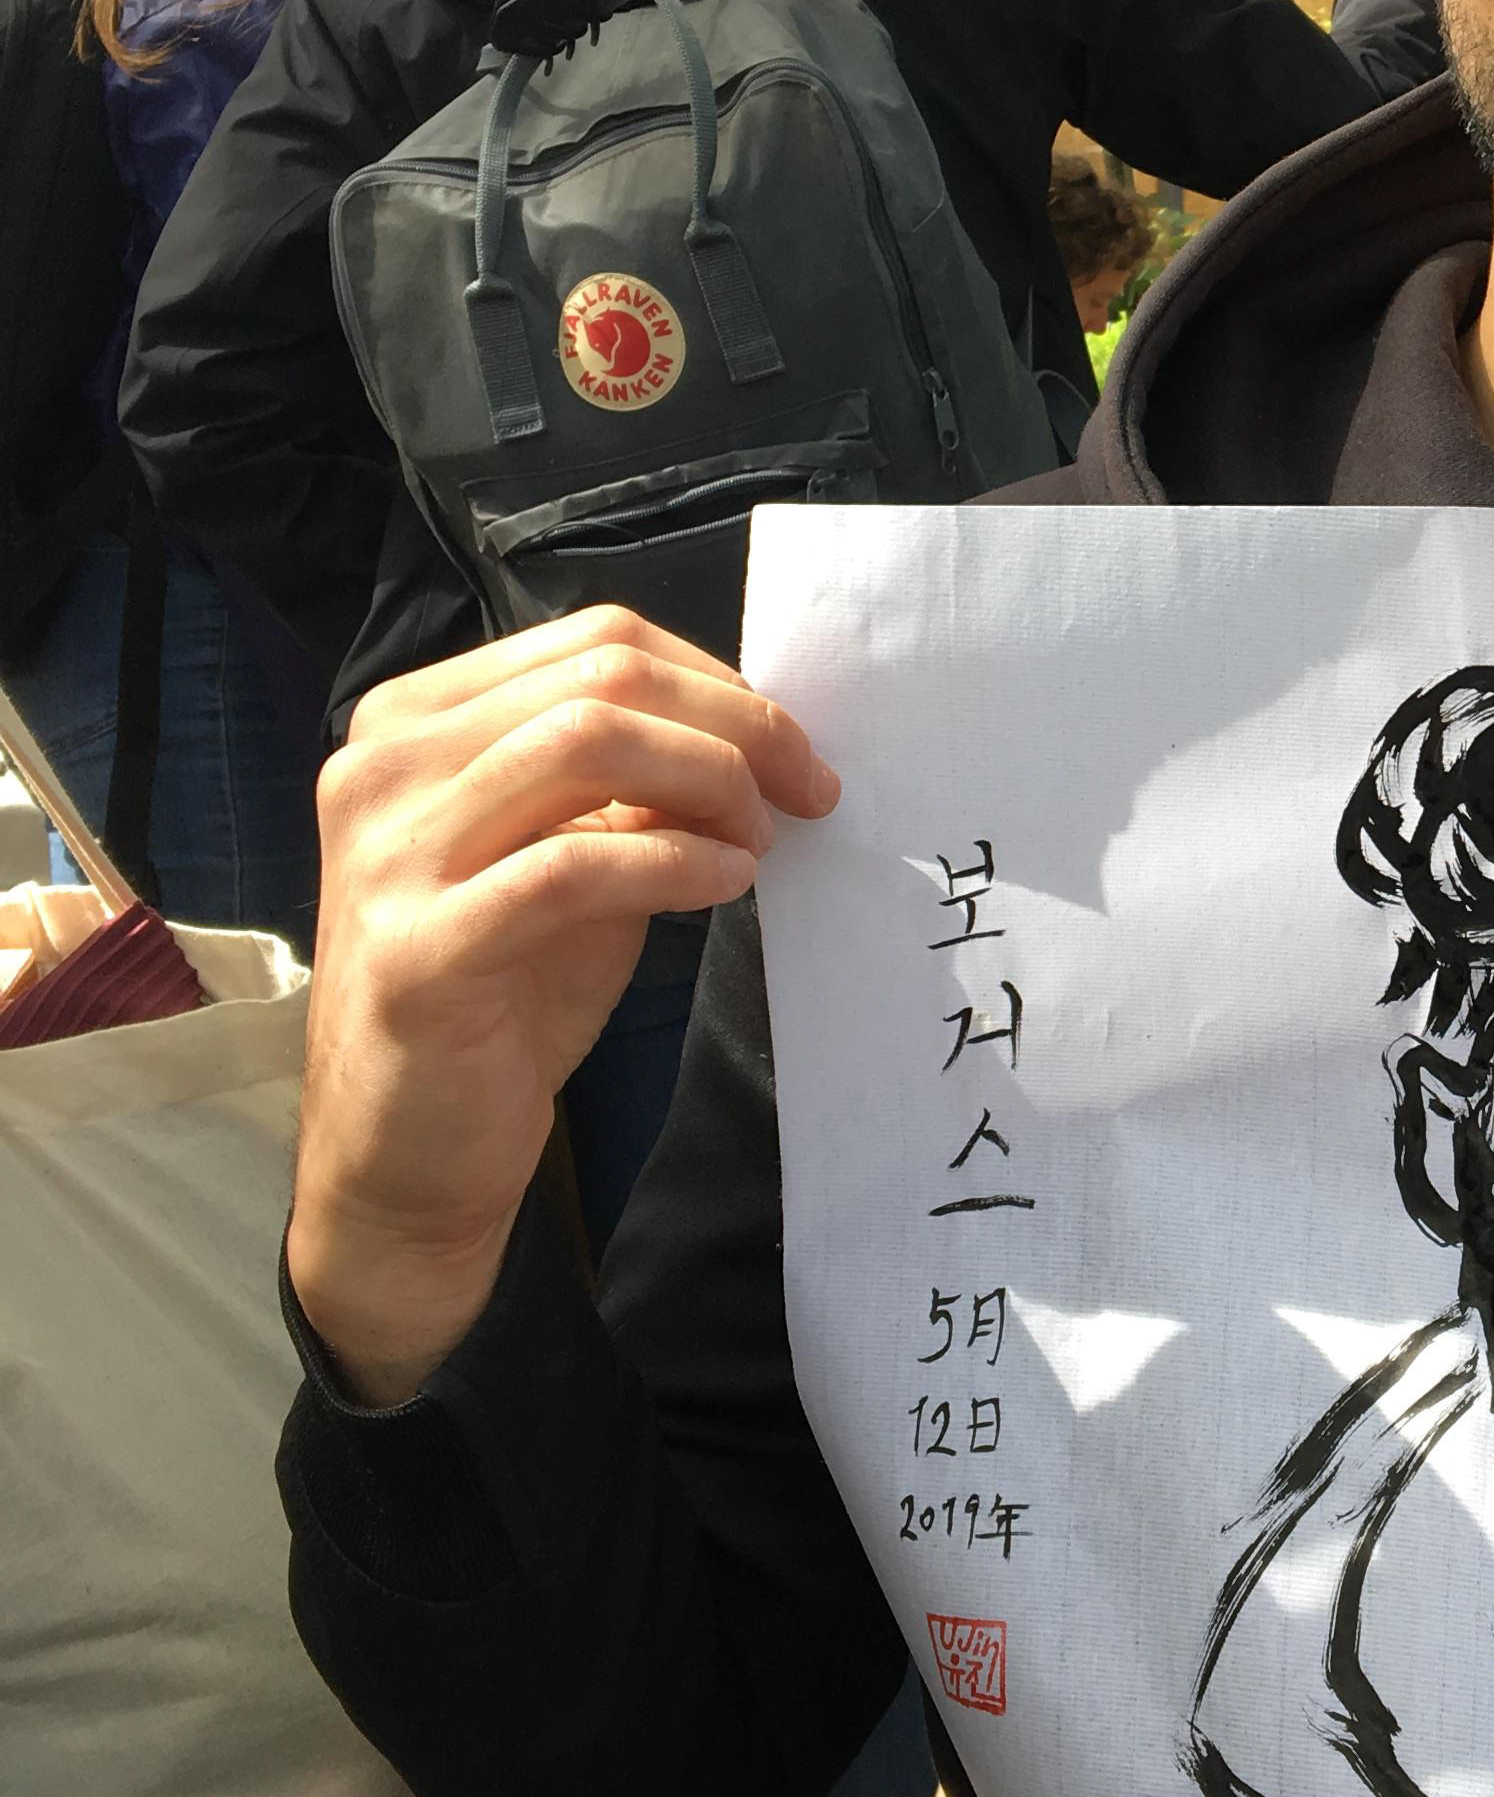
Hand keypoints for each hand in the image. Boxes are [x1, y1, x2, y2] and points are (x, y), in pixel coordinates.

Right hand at [289, 609, 837, 1405]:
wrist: (411, 1154)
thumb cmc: (501, 995)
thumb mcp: (569, 856)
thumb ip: (628, 783)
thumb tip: (754, 730)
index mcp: (412, 722)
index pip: (593, 643)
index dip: (716, 682)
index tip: (791, 748)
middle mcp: (382, 768)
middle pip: (599, 681)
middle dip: (734, 725)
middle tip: (807, 789)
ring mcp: (388, 854)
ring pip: (585, 744)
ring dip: (709, 782)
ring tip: (761, 839)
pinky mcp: (416, 949)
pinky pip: (571, 866)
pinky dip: (671, 862)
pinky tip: (725, 885)